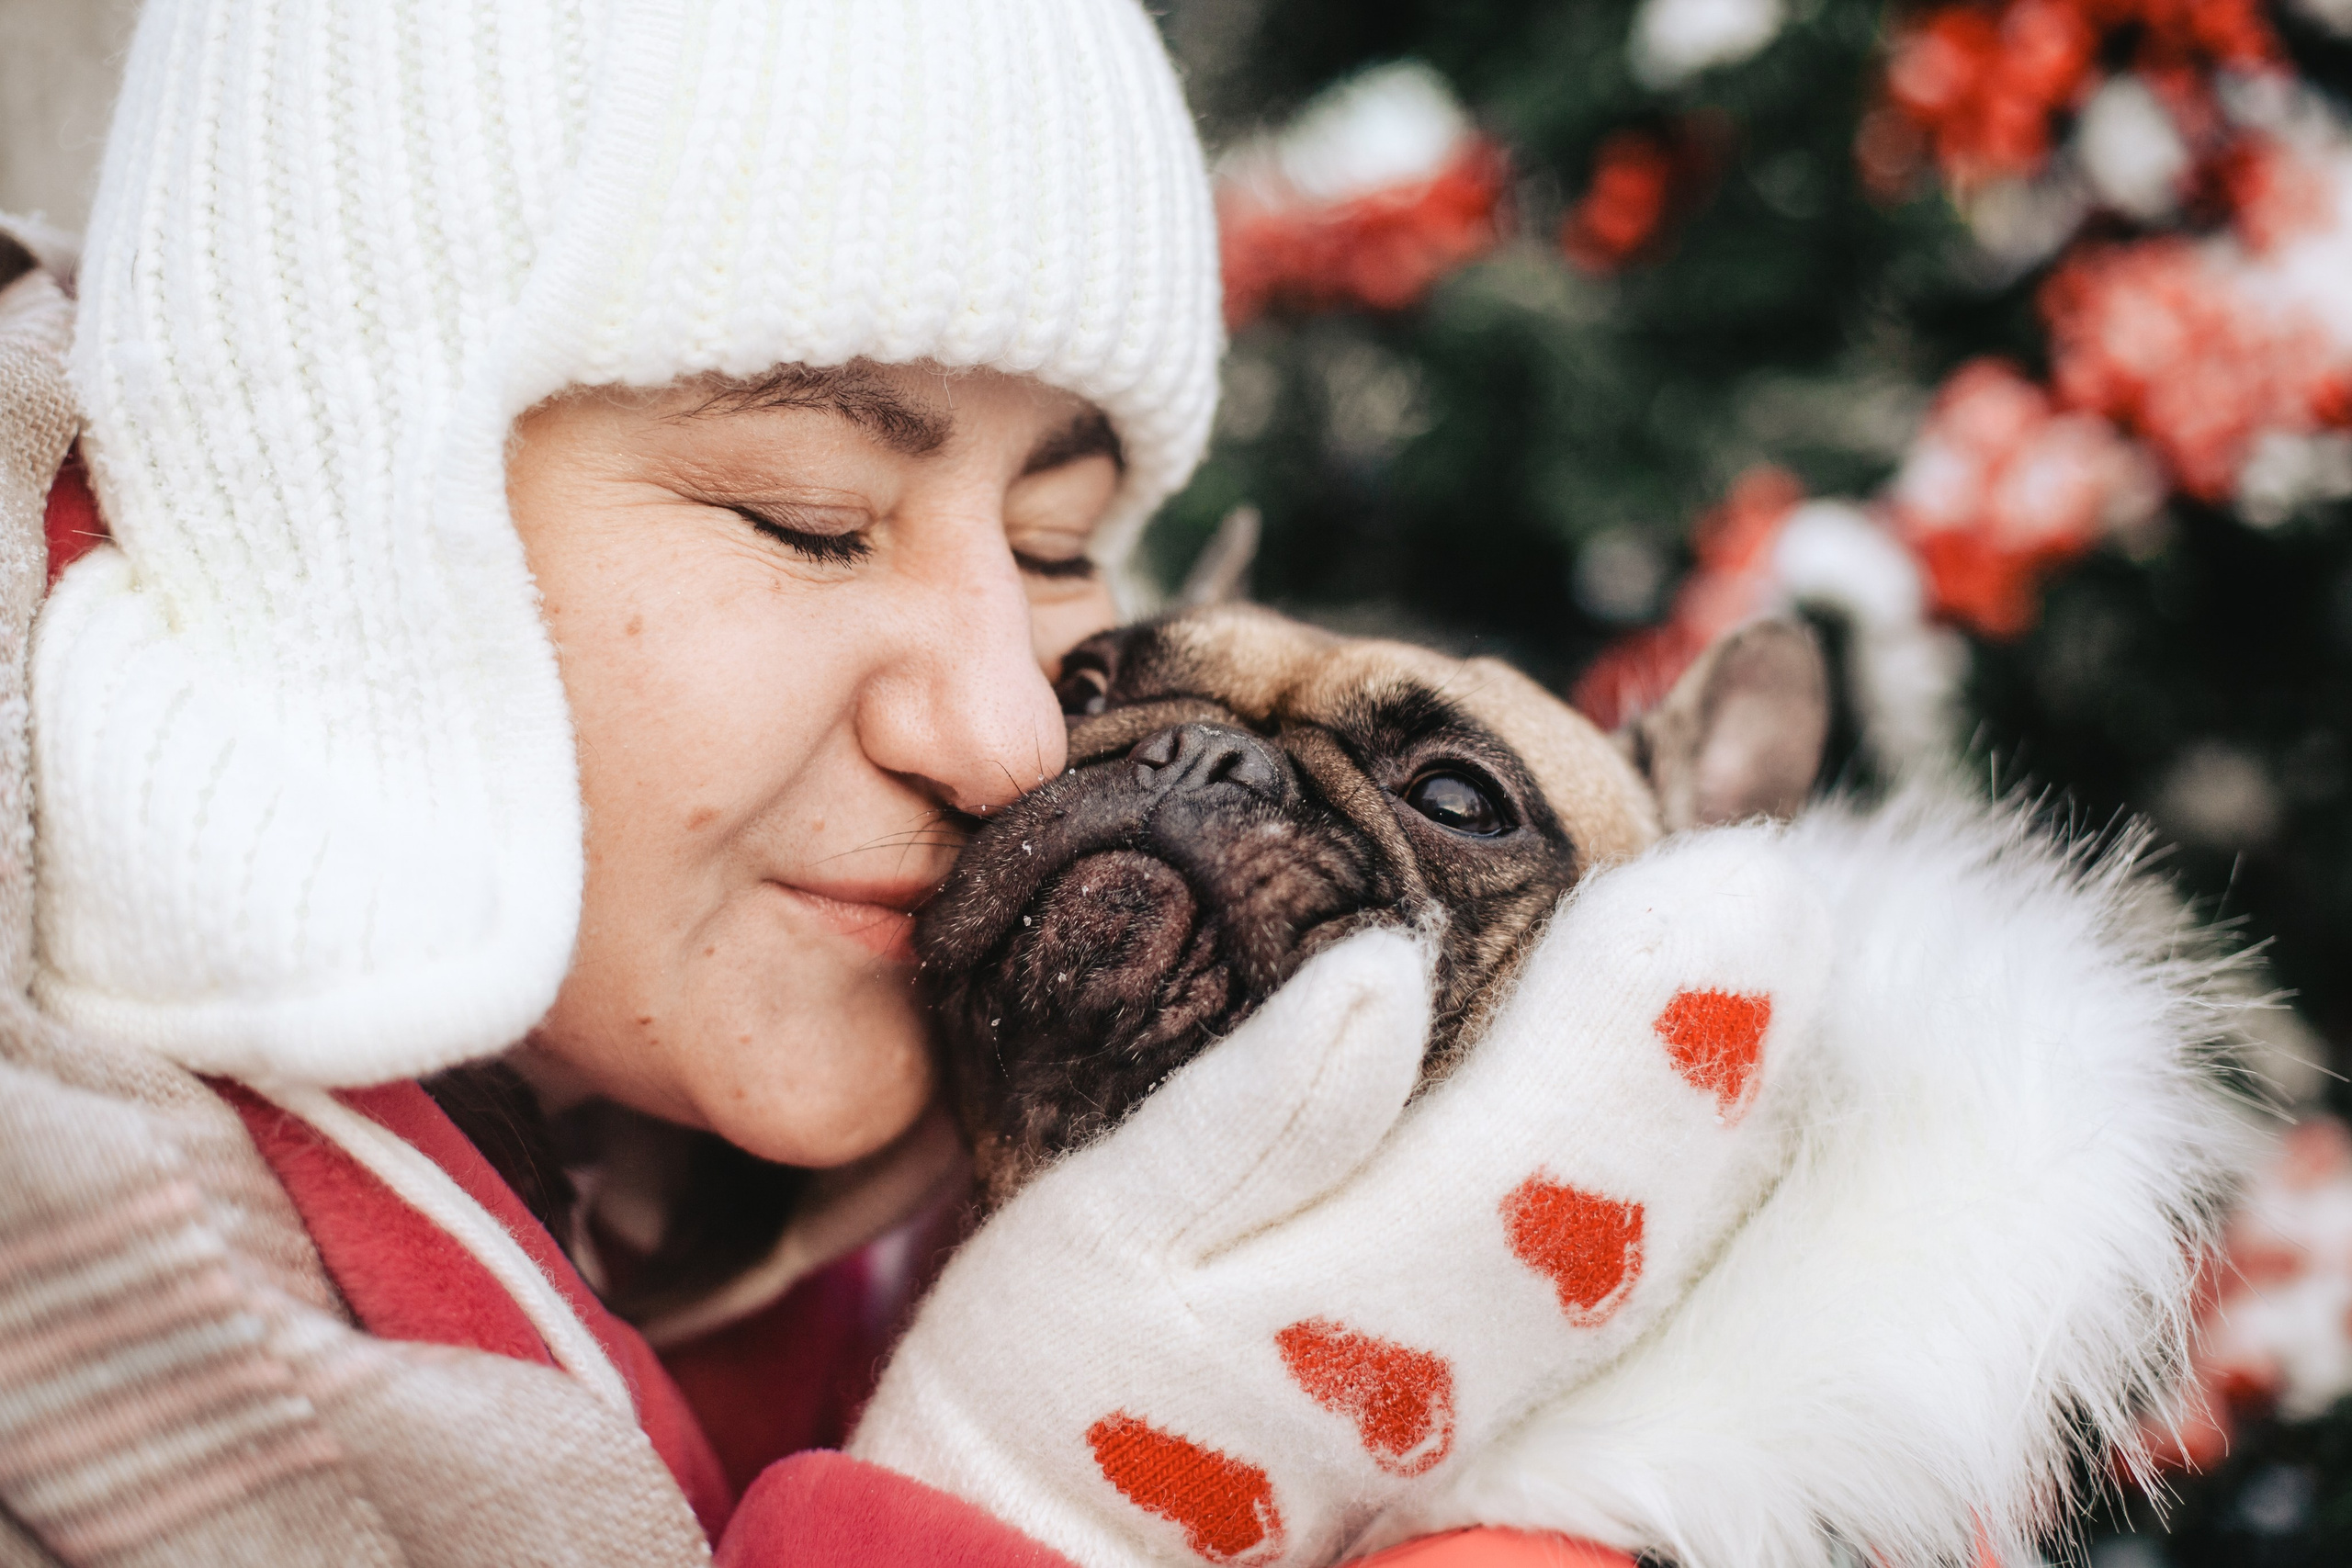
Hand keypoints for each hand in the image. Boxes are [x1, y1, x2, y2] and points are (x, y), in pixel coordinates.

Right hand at [852, 828, 1831, 1566]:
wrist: (1047, 1536)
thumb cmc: (1055, 1375)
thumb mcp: (1104, 1229)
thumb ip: (1248, 1110)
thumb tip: (1385, 970)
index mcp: (1369, 1294)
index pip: (1553, 1132)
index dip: (1654, 1007)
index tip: (1735, 879)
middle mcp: (1462, 1351)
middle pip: (1635, 1185)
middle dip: (1725, 1035)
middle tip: (1785, 888)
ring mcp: (1480, 1382)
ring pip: (1641, 1237)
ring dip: (1721, 1098)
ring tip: (1774, 964)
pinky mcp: (1471, 1394)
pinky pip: (1606, 1276)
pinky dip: (1668, 1174)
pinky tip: (1695, 1103)